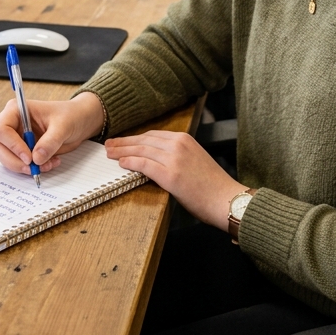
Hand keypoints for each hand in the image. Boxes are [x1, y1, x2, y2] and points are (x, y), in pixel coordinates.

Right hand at [0, 92, 105, 173]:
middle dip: (14, 161)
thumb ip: (50, 141)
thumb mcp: (63, 126)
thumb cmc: (70, 116)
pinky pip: (19, 164)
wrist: (79, 122)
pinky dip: (32, 169)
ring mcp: (14, 138)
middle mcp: (11, 124)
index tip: (29, 158)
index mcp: (16, 110)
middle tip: (33, 169)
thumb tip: (36, 159)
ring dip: (24, 167)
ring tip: (48, 165)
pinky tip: (50, 163)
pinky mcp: (21, 151)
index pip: (1, 130)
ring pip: (5, 158)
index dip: (12, 146)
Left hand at [105, 131, 246, 230]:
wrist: (226, 198)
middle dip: (125, 142)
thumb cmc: (213, 186)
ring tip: (110, 153)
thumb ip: (177, 156)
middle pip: (144, 140)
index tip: (123, 140)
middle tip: (109, 144)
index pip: (153, 135)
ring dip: (122, 151)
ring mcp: (174, 158)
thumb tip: (156, 160)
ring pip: (141, 150)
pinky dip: (130, 162)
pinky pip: (144, 164)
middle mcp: (179, 145)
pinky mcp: (170, 174)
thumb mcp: (195, 161)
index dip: (135, 138)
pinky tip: (121, 163)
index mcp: (185, 139)